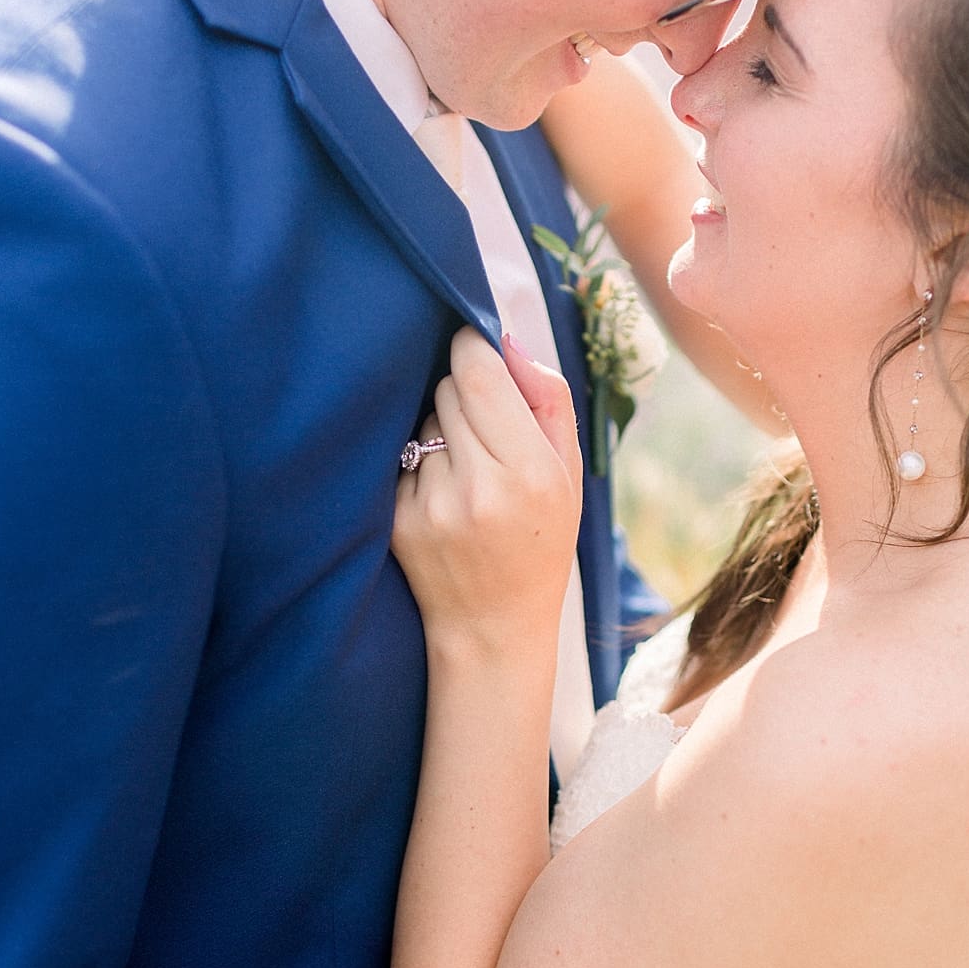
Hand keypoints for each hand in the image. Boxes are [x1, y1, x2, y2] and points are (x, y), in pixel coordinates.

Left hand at [392, 329, 581, 649]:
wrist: (494, 628)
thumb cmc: (541, 540)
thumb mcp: (569, 473)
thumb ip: (548, 399)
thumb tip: (506, 339)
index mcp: (530, 471)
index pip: (478, 374)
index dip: (472, 348)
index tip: (475, 349)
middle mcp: (479, 487)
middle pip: (448, 389)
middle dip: (463, 393)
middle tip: (485, 432)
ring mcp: (433, 506)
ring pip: (423, 420)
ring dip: (441, 430)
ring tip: (467, 473)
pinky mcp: (399, 521)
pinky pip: (403, 457)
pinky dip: (420, 464)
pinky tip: (443, 497)